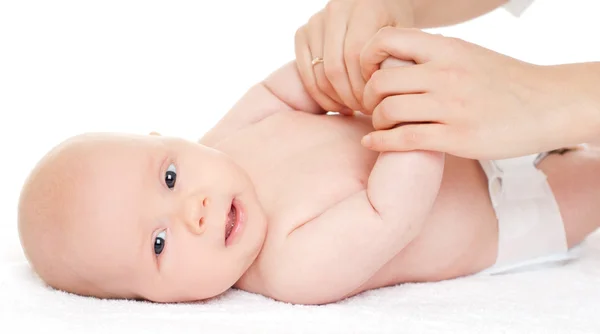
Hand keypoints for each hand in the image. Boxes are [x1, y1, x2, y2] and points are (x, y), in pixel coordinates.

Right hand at [294, 0, 413, 114]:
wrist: (380, 7)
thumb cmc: (395, 28)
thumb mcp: (404, 39)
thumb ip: (394, 60)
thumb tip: (379, 91)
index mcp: (365, 8)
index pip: (356, 56)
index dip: (364, 85)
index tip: (376, 100)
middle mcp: (336, 10)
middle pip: (334, 66)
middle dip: (349, 96)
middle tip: (364, 109)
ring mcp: (316, 21)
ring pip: (319, 72)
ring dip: (335, 98)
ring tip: (353, 108)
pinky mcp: (303, 32)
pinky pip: (305, 72)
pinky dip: (319, 94)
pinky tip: (338, 104)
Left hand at [360, 27, 593, 159]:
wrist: (548, 104)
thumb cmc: (505, 81)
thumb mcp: (467, 55)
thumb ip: (432, 56)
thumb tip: (394, 61)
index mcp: (446, 49)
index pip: (386, 40)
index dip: (366, 58)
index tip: (368, 74)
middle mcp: (445, 74)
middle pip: (380, 81)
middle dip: (366, 97)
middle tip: (370, 106)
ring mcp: (451, 106)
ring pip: (388, 110)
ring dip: (376, 121)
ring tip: (380, 125)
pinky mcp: (457, 137)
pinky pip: (404, 139)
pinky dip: (380, 142)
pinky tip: (373, 143)